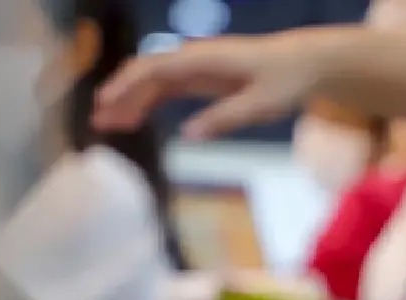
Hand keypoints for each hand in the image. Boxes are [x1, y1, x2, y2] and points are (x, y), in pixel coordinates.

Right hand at [94, 29, 338, 140]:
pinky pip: (167, 89)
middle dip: (120, 95)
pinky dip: (148, 102)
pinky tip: (135, 119)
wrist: (307, 63)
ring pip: (152, 82)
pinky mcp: (203, 78)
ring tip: (109, 125)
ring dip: (129, 101)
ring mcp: (196, 67)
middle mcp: (194, 59)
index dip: (127, 85)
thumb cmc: (286, 80)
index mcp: (203, 59)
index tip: (105, 102)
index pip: (154, 68)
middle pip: (146, 74)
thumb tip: (188, 135)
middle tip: (99, 123)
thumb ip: (224, 118)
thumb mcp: (260, 104)